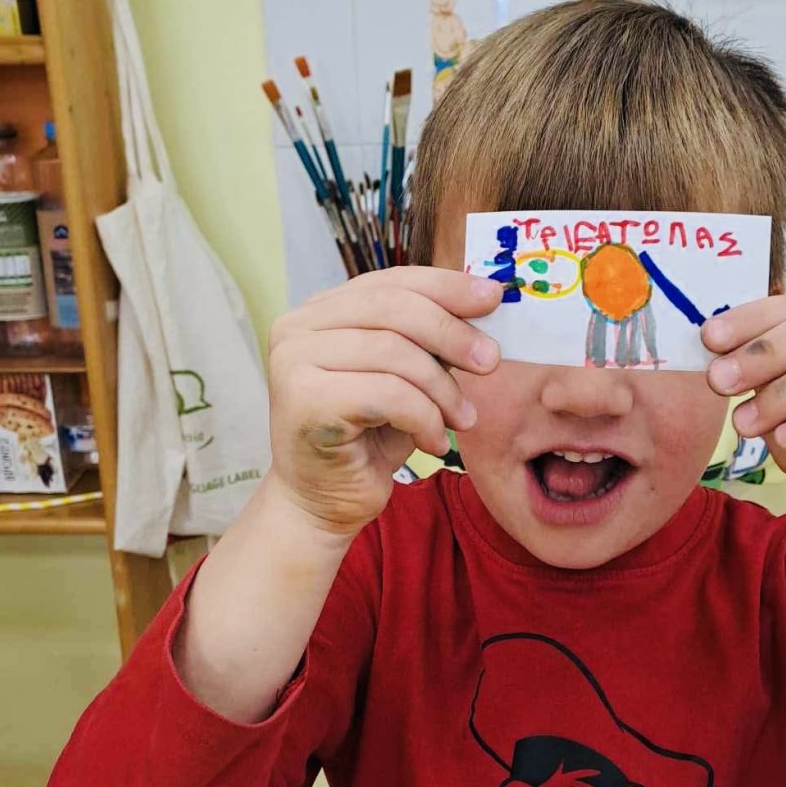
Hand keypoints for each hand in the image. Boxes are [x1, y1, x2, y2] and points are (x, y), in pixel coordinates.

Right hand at [267, 268, 502, 535]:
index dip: (446, 286)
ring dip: (442, 389)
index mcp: (320, 311)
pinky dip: (424, 418)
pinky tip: (433, 443)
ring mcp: (293, 362)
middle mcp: (297, 327)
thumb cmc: (366, 440)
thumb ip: (428, 339)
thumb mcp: (405, 377)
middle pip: (394, 308)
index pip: (391, 281)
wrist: (322, 504)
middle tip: (490, 361)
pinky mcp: (303, 400)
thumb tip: (484, 301)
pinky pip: (388, 394)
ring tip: (462, 419)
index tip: (492, 297)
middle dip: (452, 333)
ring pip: (394, 352)